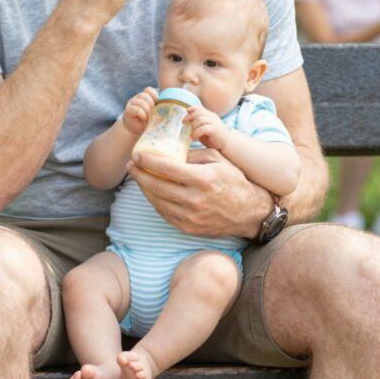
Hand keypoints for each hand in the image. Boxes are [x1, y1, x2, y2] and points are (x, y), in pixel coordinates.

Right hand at [122, 87, 157, 136]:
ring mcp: (132, 104)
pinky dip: (141, 113)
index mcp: (145, 97)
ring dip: (147, 110)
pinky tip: (144, 118)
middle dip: (151, 104)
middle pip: (145, 95)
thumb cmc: (151, 123)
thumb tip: (171, 105)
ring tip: (148, 117)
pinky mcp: (128, 111)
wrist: (141, 133)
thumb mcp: (158, 114)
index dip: (154, 95)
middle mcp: (137, 99)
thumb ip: (161, 108)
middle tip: (153, 113)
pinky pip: (135, 109)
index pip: (148, 90)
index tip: (157, 103)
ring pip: (141, 102)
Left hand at [127, 147, 268, 237]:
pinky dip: (155, 201)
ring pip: (158, 201)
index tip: (137, 155)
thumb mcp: (218, 159)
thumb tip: (170, 151)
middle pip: (158, 186)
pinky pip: (164, 213)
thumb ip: (194, 154)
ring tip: (138, 176)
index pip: (167, 169)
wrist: (248, 212)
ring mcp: (191, 216)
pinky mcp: (188, 228)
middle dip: (140, 175)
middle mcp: (195, 200)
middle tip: (131, 165)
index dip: (148, 162)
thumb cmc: (233, 181)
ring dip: (144, 188)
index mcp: (203, 179)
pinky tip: (151, 191)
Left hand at [186, 106, 231, 150]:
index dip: (192, 109)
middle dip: (190, 117)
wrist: (227, 144)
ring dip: (193, 126)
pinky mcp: (215, 129)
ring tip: (191, 134)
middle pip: (198, 113)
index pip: (200, 108)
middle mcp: (212, 117)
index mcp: (210, 115)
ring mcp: (214, 122)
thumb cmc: (213, 138)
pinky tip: (193, 138)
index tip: (186, 113)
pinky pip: (203, 128)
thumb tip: (186, 122)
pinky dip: (196, 133)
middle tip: (185, 124)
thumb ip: (198, 124)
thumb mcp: (204, 129)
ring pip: (200, 119)